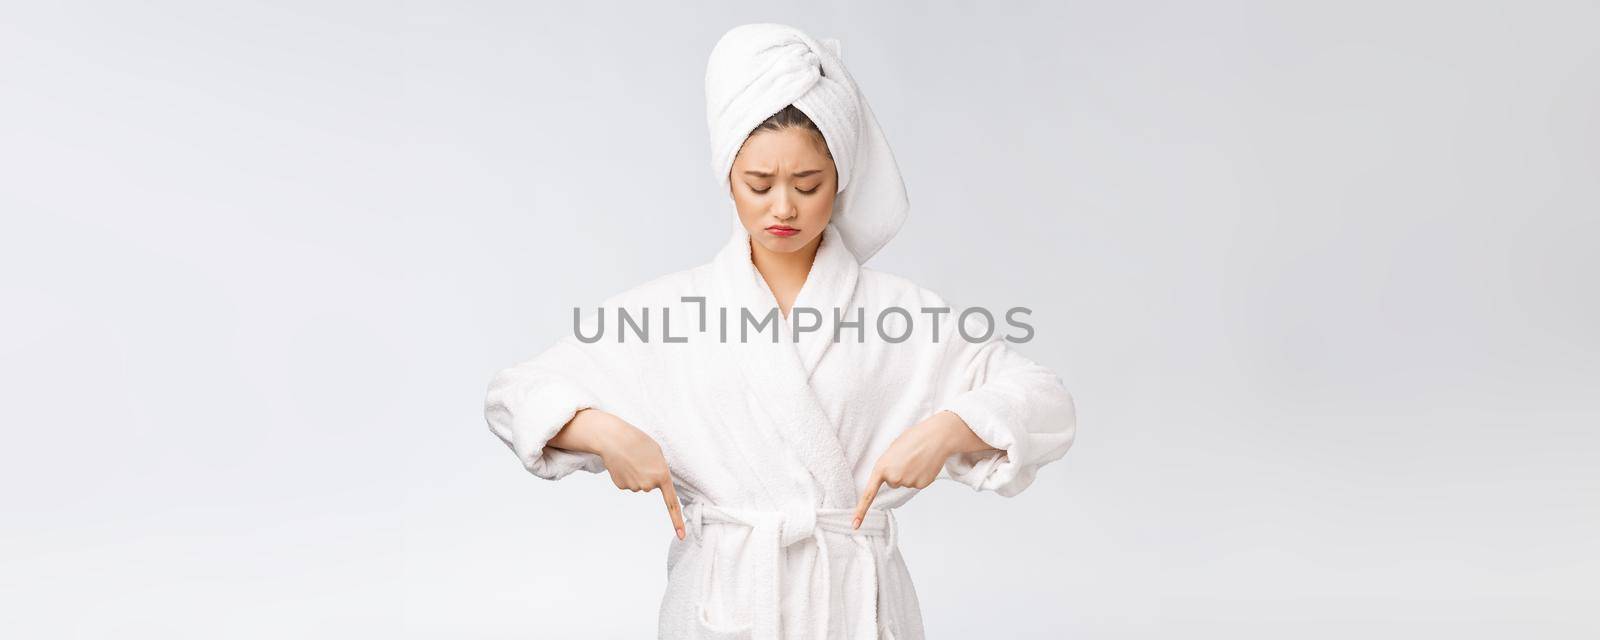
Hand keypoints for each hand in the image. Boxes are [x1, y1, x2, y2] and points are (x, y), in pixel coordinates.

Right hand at [565, 409, 686, 539]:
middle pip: (650, 486)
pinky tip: (622, 464)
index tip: (682, 536)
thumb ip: (660, 470)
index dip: (677, 521)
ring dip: (635, 473)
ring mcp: (634, 487)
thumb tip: (650, 485)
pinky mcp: (621, 486)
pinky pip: (627, 483)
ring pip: (638, 485)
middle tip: (640, 459)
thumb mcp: (656, 453)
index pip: (672, 504)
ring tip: (630, 459)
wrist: (613, 438)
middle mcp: (649, 485)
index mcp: (662, 476)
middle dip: (646, 474)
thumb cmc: (638, 442)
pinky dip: (625, 474)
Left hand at [852, 411, 991, 528]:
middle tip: (907, 457)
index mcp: (881, 467)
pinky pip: (916, 483)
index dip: (861, 510)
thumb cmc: (913, 439)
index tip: (855, 525)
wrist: (936, 437)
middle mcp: (893, 478)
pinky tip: (924, 464)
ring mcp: (907, 483)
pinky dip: (920, 475)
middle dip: (898, 472)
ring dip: (910, 472)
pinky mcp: (920, 485)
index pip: (868, 494)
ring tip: (917, 458)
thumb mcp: (893, 449)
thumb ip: (888, 465)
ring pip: (905, 482)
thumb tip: (892, 478)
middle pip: (893, 483)